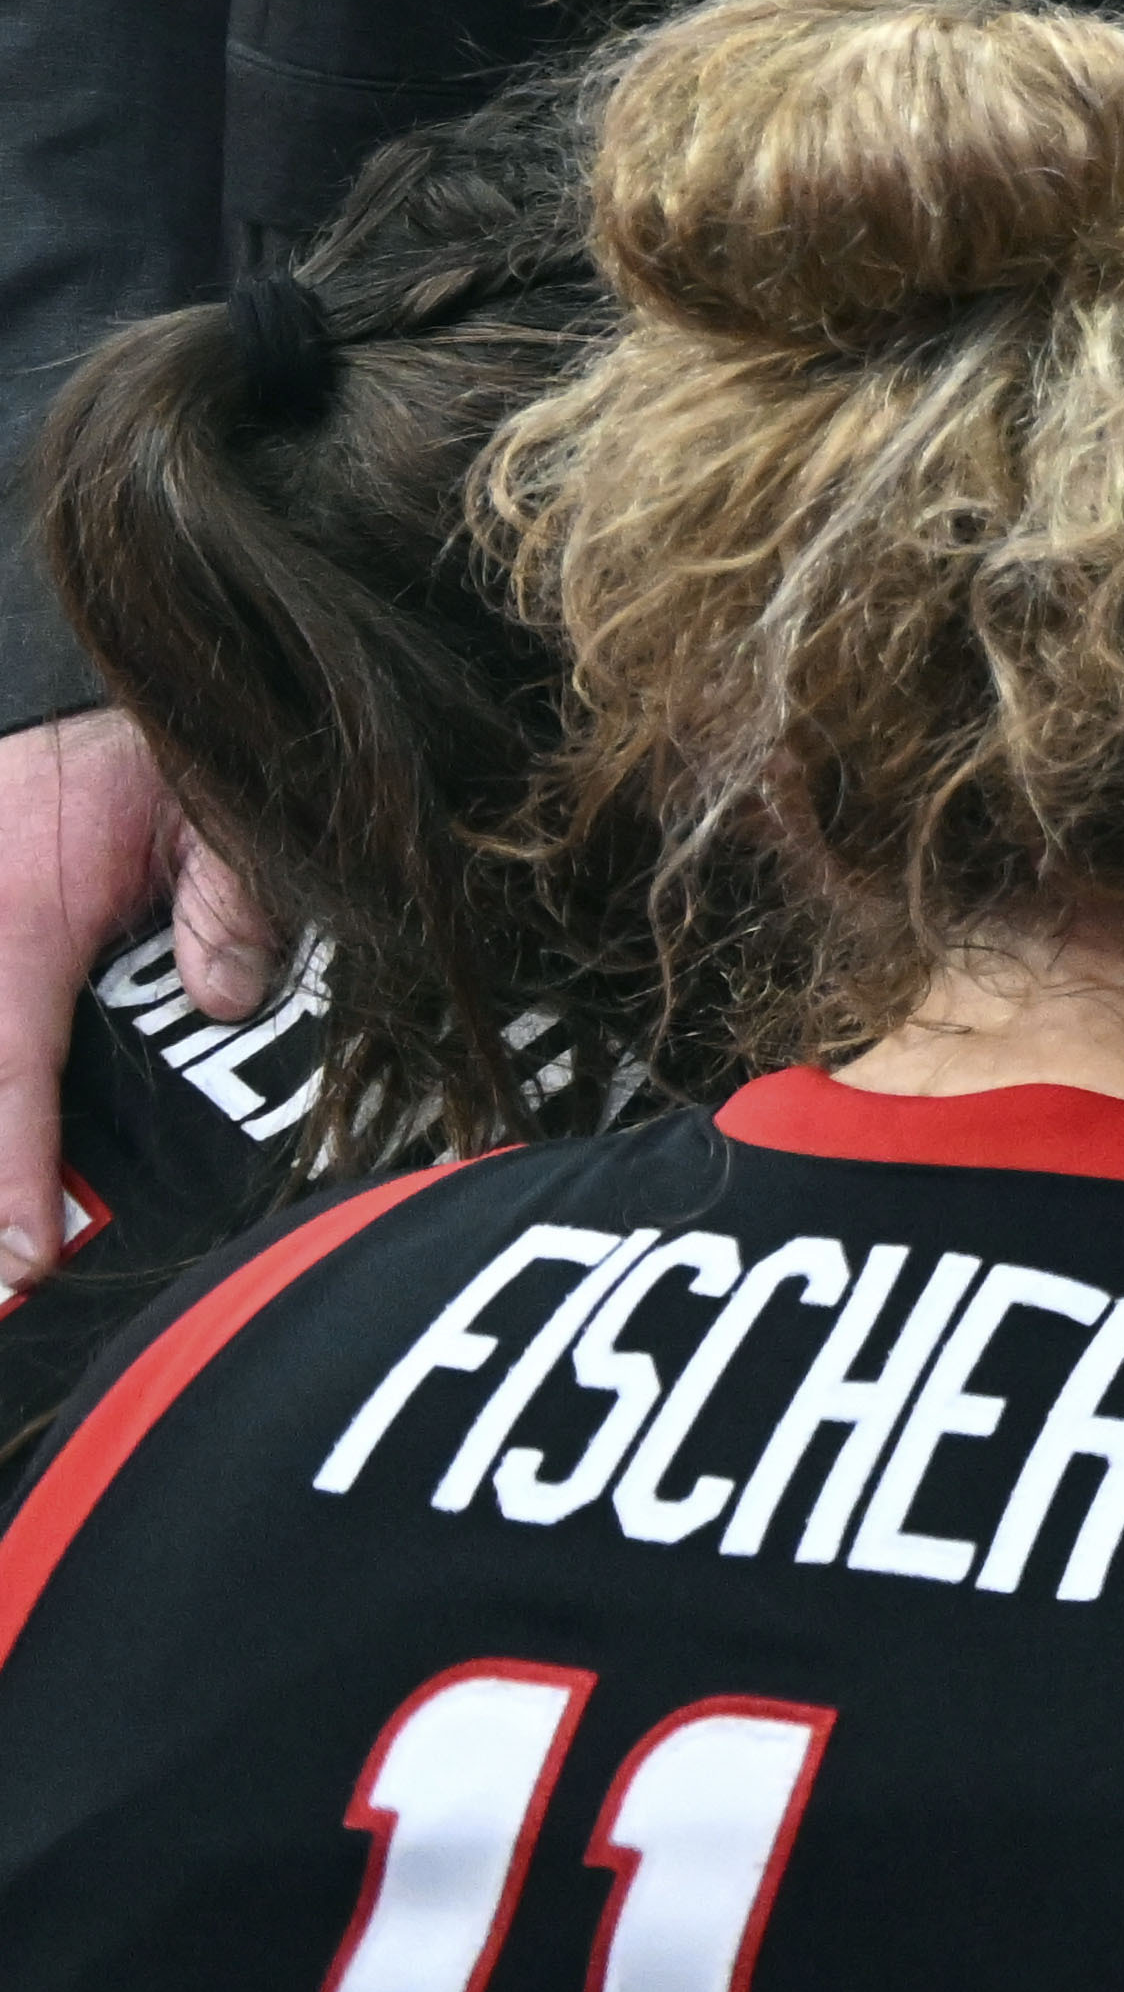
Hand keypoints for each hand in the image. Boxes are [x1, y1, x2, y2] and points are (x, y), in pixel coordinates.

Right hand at [0, 707, 210, 1289]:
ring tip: (0, 1264)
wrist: (69, 697)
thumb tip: (233, 997)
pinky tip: (2, 1200)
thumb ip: (232, 896)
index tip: (21, 1262)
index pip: (2, 1073)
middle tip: (1, 1293)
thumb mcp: (212, 804)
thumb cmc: (150, 751)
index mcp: (14, 918)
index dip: (7, 1176)